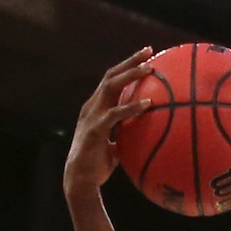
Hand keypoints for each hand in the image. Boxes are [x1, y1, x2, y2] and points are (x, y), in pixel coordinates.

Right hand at [63, 49, 153, 195]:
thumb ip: (127, 134)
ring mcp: (92, 116)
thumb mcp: (116, 145)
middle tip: (149, 50)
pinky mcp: (96, 129)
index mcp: (96, 107)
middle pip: (111, 76)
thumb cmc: (99, 164)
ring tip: (149, 69)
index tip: (145, 56)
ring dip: (130, 76)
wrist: (81, 180)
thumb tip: (148, 134)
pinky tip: (148, 103)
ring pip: (111, 87)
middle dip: (130, 61)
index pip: (112, 80)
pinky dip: (132, 107)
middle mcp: (92, 106)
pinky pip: (115, 114)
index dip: (127, 66)